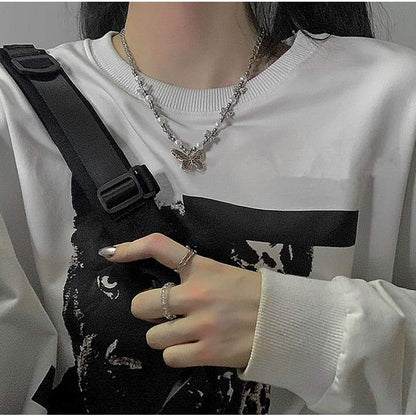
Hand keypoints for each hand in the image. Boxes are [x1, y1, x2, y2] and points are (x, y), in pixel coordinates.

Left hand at [100, 233, 261, 369]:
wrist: (283, 320)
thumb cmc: (254, 294)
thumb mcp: (223, 273)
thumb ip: (195, 276)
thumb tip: (167, 287)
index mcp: (201, 268)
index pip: (160, 247)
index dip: (132, 248)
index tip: (113, 253)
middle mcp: (196, 294)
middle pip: (141, 304)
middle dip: (147, 310)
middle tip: (162, 312)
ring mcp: (200, 324)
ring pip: (153, 336)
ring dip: (163, 336)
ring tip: (182, 333)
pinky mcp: (207, 351)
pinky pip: (170, 357)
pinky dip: (176, 354)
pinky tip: (191, 348)